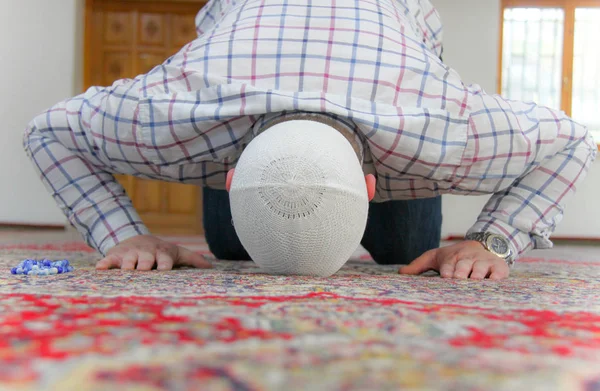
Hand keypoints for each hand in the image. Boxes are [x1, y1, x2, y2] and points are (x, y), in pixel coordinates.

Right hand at [96, 235, 211, 270]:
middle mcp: (146, 254)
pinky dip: (105, 264)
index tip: (164, 270)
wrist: (137, 239)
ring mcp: (130, 254)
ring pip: (128, 261)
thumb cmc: (161, 252)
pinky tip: (100, 268)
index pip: (164, 260)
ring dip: (126, 266)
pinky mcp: (115, 256)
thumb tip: (211, 268)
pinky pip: (108, 260)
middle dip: (144, 265)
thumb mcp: (177, 253)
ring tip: (126, 272)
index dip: (164, 265)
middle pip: (145, 260)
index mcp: (162, 254)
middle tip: (143, 271)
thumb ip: (194, 259)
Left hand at [398, 241, 509, 279]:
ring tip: (475, 280)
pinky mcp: (498, 267)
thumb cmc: (455, 256)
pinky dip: (497, 276)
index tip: (446, 276)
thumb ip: (418, 266)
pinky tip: (494, 280)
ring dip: (478, 274)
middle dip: (461, 272)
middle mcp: (467, 259)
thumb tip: (400, 272)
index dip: (447, 270)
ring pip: (480, 269)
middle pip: (464, 266)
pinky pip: (498, 272)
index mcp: (452, 258)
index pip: (448, 265)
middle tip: (459, 278)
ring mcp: (483, 262)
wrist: (482, 244)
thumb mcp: (436, 257)